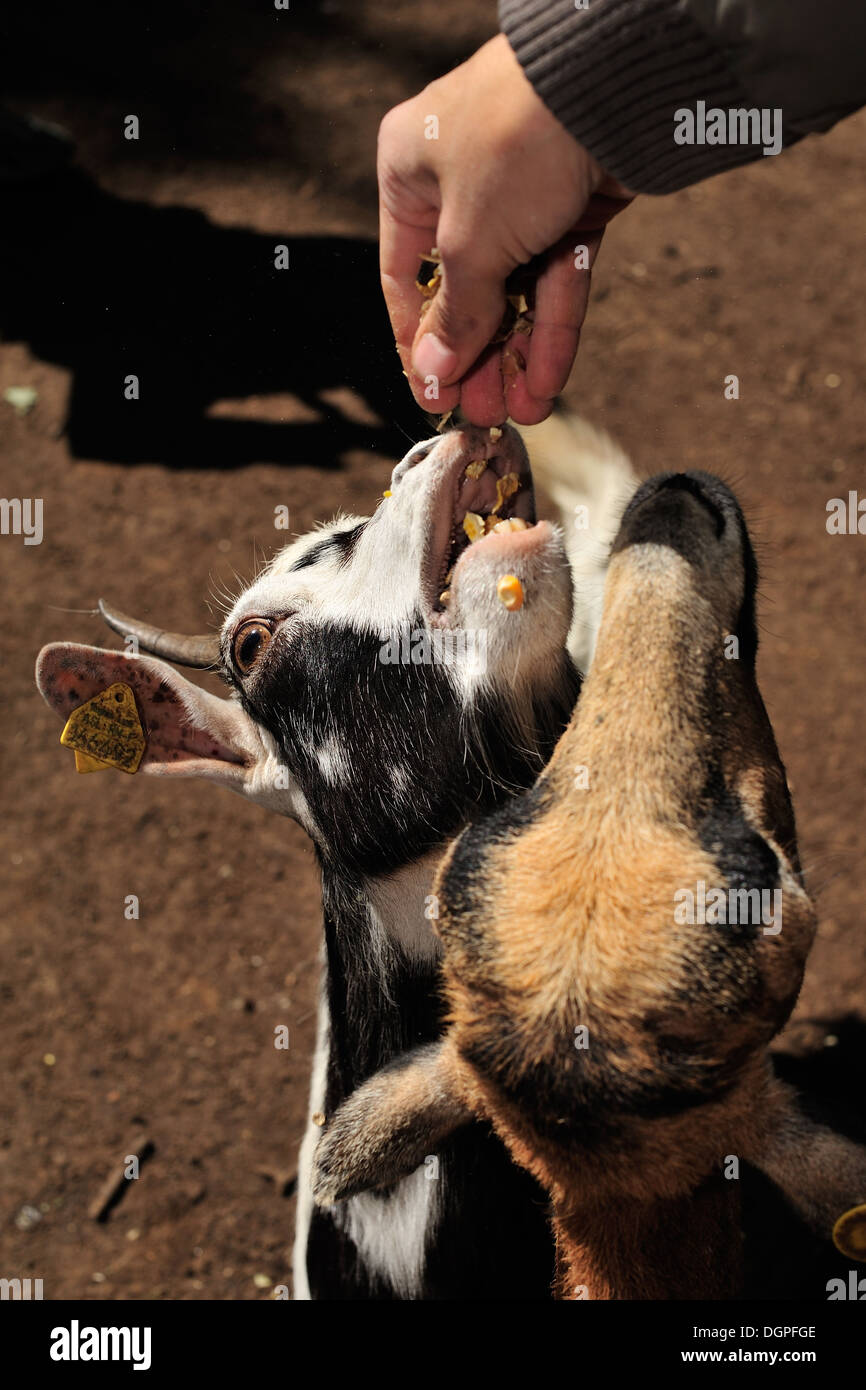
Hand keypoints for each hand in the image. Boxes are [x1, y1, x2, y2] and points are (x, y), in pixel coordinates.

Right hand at [377, 33, 633, 425]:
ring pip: (514, 292)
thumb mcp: (470, 239)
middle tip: (482, 416)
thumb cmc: (512, 142)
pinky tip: (548, 382)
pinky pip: (555, 280)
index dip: (418, 343)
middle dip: (477, 358)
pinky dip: (552, 330)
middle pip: (464, 292)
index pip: (404, 276)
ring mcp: (521, 195)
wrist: (609, 82)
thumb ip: (456, 312)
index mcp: (408, 173)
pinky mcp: (573, 205)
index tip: (432, 395)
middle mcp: (460, 182)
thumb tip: (434, 370)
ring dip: (516, 355)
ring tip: (522, 413)